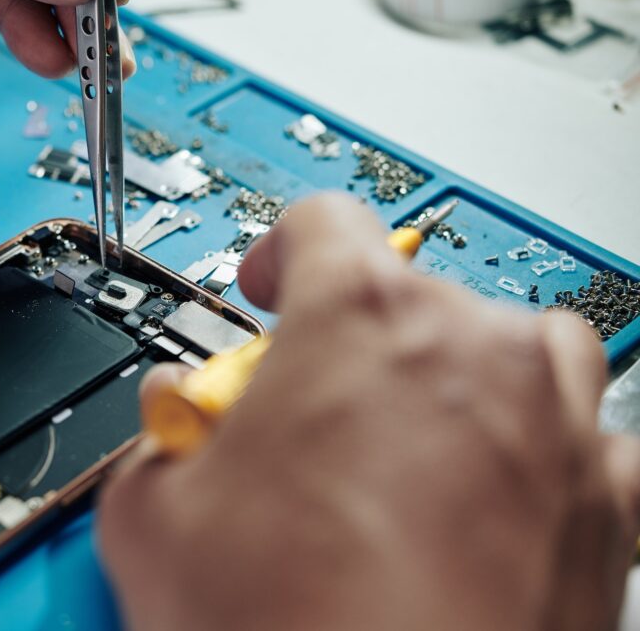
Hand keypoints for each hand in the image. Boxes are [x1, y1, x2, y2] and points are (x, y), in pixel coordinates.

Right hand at [99, 193, 639, 630]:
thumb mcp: (153, 522)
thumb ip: (156, 445)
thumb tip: (168, 441)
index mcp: (358, 322)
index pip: (321, 224)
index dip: (280, 252)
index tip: (270, 288)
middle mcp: (473, 352)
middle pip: (410, 294)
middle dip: (349, 345)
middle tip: (306, 419)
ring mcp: (555, 427)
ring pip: (513, 349)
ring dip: (457, 380)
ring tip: (401, 446)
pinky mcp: (608, 511)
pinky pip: (589, 447)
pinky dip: (541, 458)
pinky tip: (493, 498)